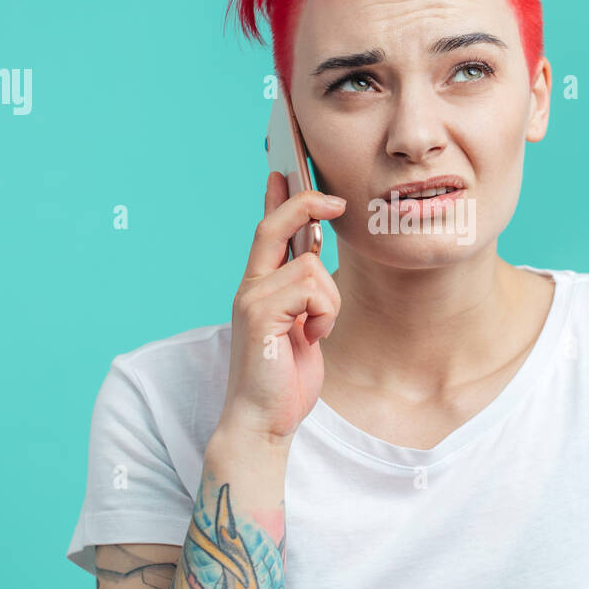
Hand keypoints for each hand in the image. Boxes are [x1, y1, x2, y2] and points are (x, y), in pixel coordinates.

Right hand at [218, 171, 344, 443]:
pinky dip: (325, 313)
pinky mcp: (260, 314)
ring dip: (330, 300)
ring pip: (311, 266)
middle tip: (338, 201)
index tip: (286, 168)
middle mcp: (250, 287)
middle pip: (274, 225)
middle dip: (306, 204)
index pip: (267, 231)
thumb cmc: (284, 378)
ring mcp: (252, 299)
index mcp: (259, 287)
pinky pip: (312, 288)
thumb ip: (302, 293)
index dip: (277, 197)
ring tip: (316, 331)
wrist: (264, 420)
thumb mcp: (300, 325)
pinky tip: (311, 338)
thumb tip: (314, 256)